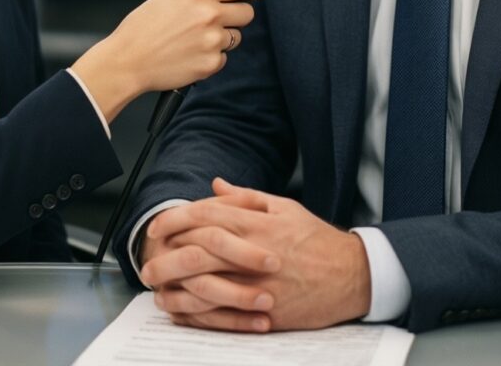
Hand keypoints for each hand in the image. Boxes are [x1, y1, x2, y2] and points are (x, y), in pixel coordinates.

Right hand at [72, 0, 262, 121]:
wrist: (128, 61)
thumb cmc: (142, 26)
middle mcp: (210, 14)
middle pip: (248, 12)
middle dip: (237, 14)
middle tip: (219, 18)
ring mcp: (212, 41)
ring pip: (236, 36)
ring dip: (223, 37)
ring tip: (196, 38)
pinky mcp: (211, 64)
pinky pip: (223, 57)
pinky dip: (211, 57)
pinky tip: (191, 53)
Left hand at [141, 178, 370, 332]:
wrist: (352, 275)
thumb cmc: (316, 239)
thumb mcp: (283, 206)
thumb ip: (245, 196)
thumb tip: (214, 185)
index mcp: (257, 222)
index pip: (205, 215)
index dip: (175, 219)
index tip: (156, 227)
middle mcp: (254, 252)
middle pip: (199, 249)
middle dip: (167, 253)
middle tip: (147, 259)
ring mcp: (259, 284)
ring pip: (206, 283)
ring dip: (177, 285)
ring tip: (157, 286)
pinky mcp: (265, 313)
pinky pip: (223, 315)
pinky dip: (198, 313)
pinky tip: (183, 310)